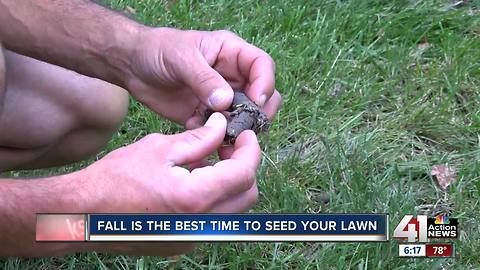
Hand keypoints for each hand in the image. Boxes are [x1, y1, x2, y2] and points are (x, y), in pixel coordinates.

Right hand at [82, 113, 258, 254]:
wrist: (84, 214)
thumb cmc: (115, 179)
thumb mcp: (160, 148)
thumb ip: (199, 139)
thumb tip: (222, 126)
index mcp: (195, 198)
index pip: (244, 174)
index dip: (250, 150)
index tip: (245, 135)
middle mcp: (201, 225)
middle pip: (247, 195)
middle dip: (245, 167)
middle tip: (229, 146)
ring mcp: (193, 238)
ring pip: (234, 209)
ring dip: (231, 183)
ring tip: (208, 161)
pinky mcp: (185, 243)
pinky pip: (215, 219)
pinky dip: (215, 197)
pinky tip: (194, 180)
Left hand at [125, 27, 281, 127]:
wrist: (132, 66)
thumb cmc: (158, 50)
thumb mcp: (181, 58)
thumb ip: (204, 79)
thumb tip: (226, 102)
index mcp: (231, 54)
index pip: (261, 66)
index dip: (264, 83)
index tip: (256, 101)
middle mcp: (231, 76)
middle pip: (262, 94)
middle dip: (259, 111)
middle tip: (246, 124)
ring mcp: (221, 98)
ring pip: (245, 116)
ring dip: (240, 128)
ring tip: (226, 136)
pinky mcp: (207, 116)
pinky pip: (222, 130)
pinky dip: (218, 138)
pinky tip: (204, 137)